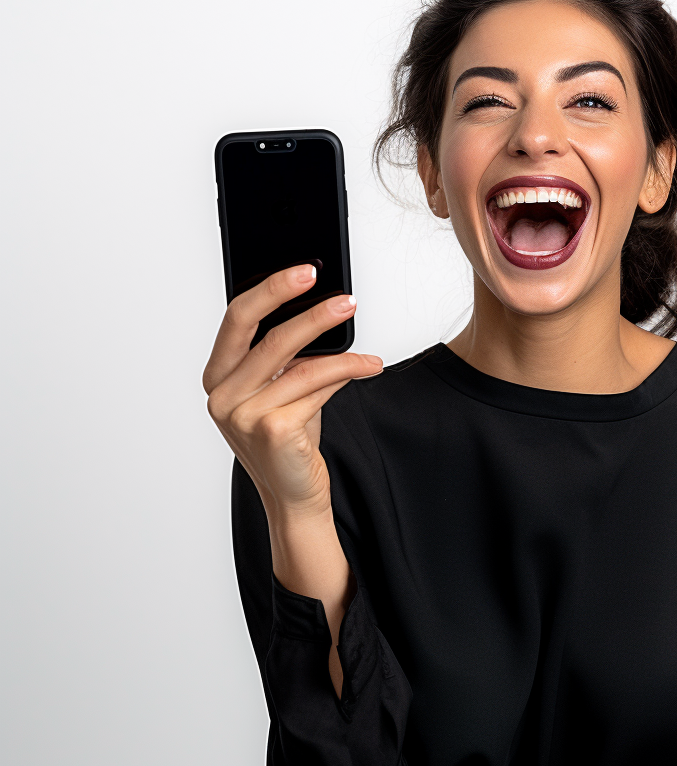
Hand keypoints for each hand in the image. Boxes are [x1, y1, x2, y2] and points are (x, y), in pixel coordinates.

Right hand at [203, 264, 381, 520]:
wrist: (295, 495)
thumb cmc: (289, 437)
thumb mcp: (282, 388)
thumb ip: (288, 354)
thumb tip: (322, 306)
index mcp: (218, 376)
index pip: (237, 319)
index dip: (270, 289)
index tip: (304, 270)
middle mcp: (221, 395)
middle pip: (263, 335)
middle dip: (305, 309)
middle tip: (342, 296)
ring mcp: (242, 414)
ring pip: (300, 363)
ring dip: (343, 350)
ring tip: (370, 349)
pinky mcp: (272, 429)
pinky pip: (318, 387)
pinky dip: (346, 374)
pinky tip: (365, 370)